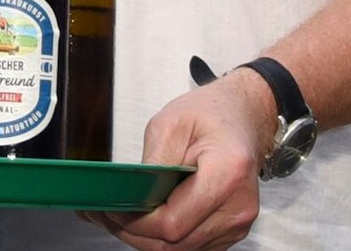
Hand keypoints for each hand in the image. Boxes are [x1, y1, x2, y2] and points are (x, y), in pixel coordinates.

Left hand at [81, 71, 275, 249]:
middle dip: (134, 232)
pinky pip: (190, 246)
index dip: (136, 222)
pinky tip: (147, 218)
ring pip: (179, 250)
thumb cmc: (212, 113)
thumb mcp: (170, 124)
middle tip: (106, 214)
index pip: (172, 224)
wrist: (244, 115)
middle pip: (174, 244)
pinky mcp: (232, 230)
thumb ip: (150, 165)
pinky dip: (164, 238)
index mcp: (227, 173)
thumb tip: (129, 197)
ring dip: (146, 237)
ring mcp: (237, 222)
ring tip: (123, 214)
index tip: (112, 209)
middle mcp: (238, 205)